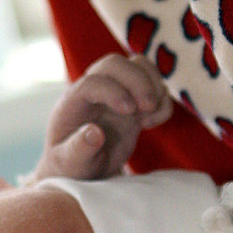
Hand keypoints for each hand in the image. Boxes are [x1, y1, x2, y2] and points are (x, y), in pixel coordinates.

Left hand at [34, 54, 170, 180]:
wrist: (84, 169)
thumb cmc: (72, 167)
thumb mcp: (71, 165)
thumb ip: (78, 150)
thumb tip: (94, 133)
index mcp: (71, 103)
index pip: (92, 82)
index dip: (112, 91)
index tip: (129, 111)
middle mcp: (92, 91)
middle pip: (114, 64)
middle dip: (136, 79)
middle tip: (148, 107)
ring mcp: (114, 92)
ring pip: (136, 65)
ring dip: (153, 84)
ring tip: (151, 114)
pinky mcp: (133, 100)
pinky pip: (152, 83)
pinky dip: (162, 98)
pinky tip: (153, 122)